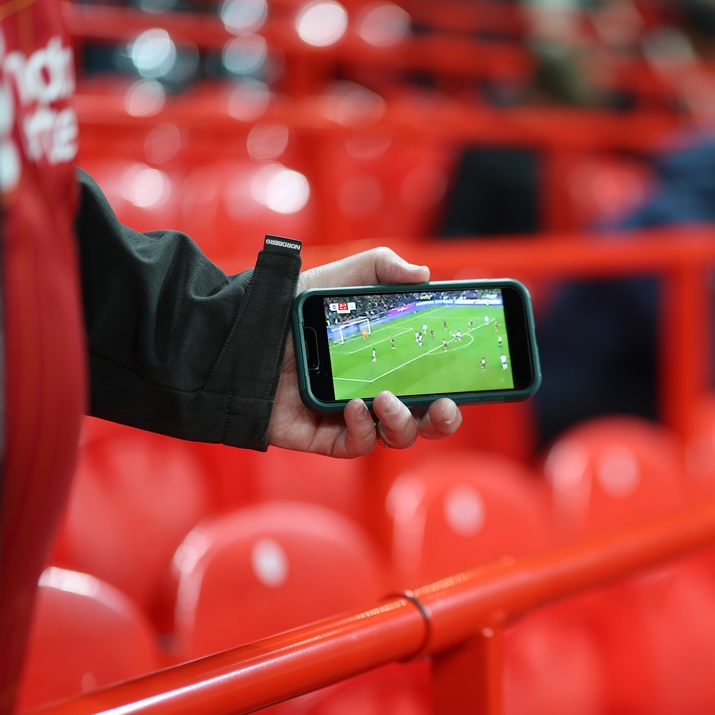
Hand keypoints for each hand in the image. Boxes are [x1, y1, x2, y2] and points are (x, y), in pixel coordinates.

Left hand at [266, 247, 462, 457]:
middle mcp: (373, 392)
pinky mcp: (323, 435)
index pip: (433, 378)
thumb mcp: (338, 278)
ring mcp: (349, 416)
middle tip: (447, 406)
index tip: (474, 377)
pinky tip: (353, 407)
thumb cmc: (288, 308)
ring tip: (388, 399)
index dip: (458, 384)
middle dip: (445, 420)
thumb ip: (381, 268)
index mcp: (386, 361)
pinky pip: (357, 446)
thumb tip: (423, 274)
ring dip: (404, 423)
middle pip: (425, 419)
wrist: (239, 333)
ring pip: (396, 437)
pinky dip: (363, 431)